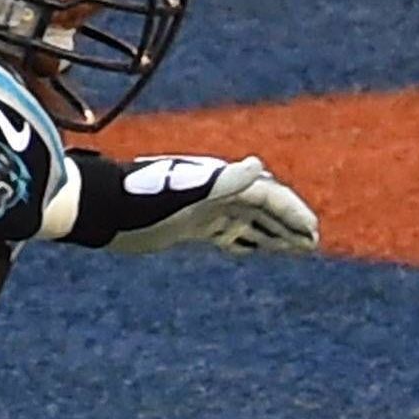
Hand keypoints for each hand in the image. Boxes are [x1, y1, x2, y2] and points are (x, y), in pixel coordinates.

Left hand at [55, 154, 320, 253]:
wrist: (105, 207)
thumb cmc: (142, 198)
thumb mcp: (185, 190)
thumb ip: (223, 180)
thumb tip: (259, 167)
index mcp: (220, 183)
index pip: (267, 195)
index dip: (292, 212)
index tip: (313, 232)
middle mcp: (216, 193)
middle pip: (264, 208)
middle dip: (290, 223)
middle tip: (314, 243)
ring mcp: (205, 209)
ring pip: (250, 222)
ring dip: (275, 234)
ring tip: (298, 249)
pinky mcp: (191, 226)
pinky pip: (229, 234)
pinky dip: (249, 241)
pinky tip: (259, 250)